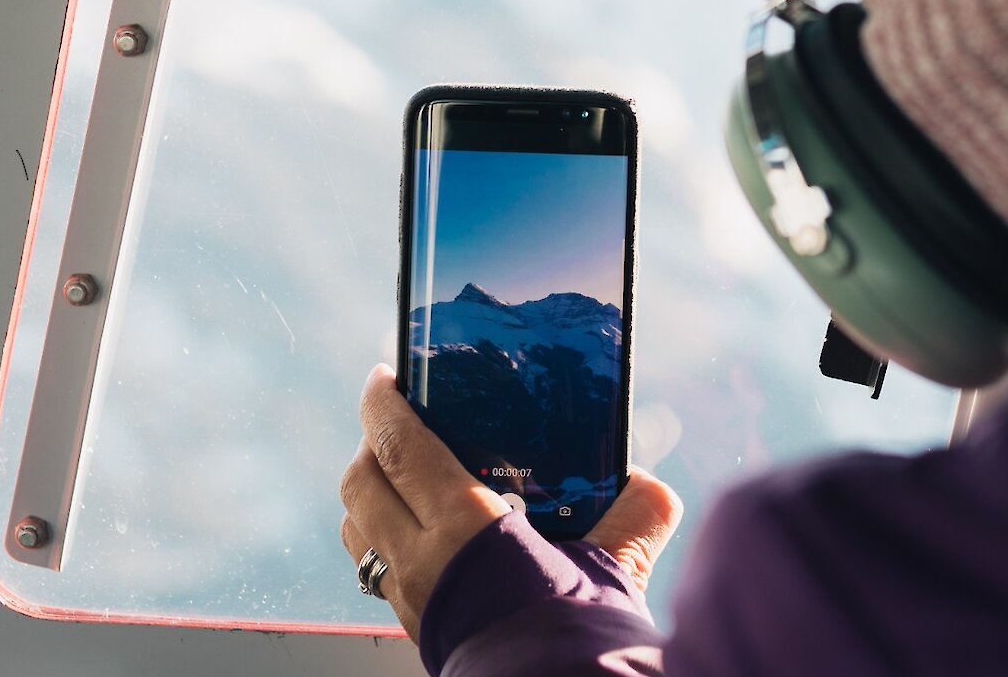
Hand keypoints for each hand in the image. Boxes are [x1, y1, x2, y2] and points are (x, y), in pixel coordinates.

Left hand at [338, 365, 684, 637]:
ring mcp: (404, 594)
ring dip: (368, 490)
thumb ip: (637, 515)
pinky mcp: (407, 622)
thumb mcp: (615, 567)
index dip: (384, 404)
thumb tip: (651, 484)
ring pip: (356, 524)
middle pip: (361, 481)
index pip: (399, 447)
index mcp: (461, 526)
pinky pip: (370, 565)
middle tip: (398, 420)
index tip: (386, 375)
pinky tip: (416, 533)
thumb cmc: (577, 632)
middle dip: (370, 441)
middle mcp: (417, 557)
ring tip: (400, 473)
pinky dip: (377, 534)